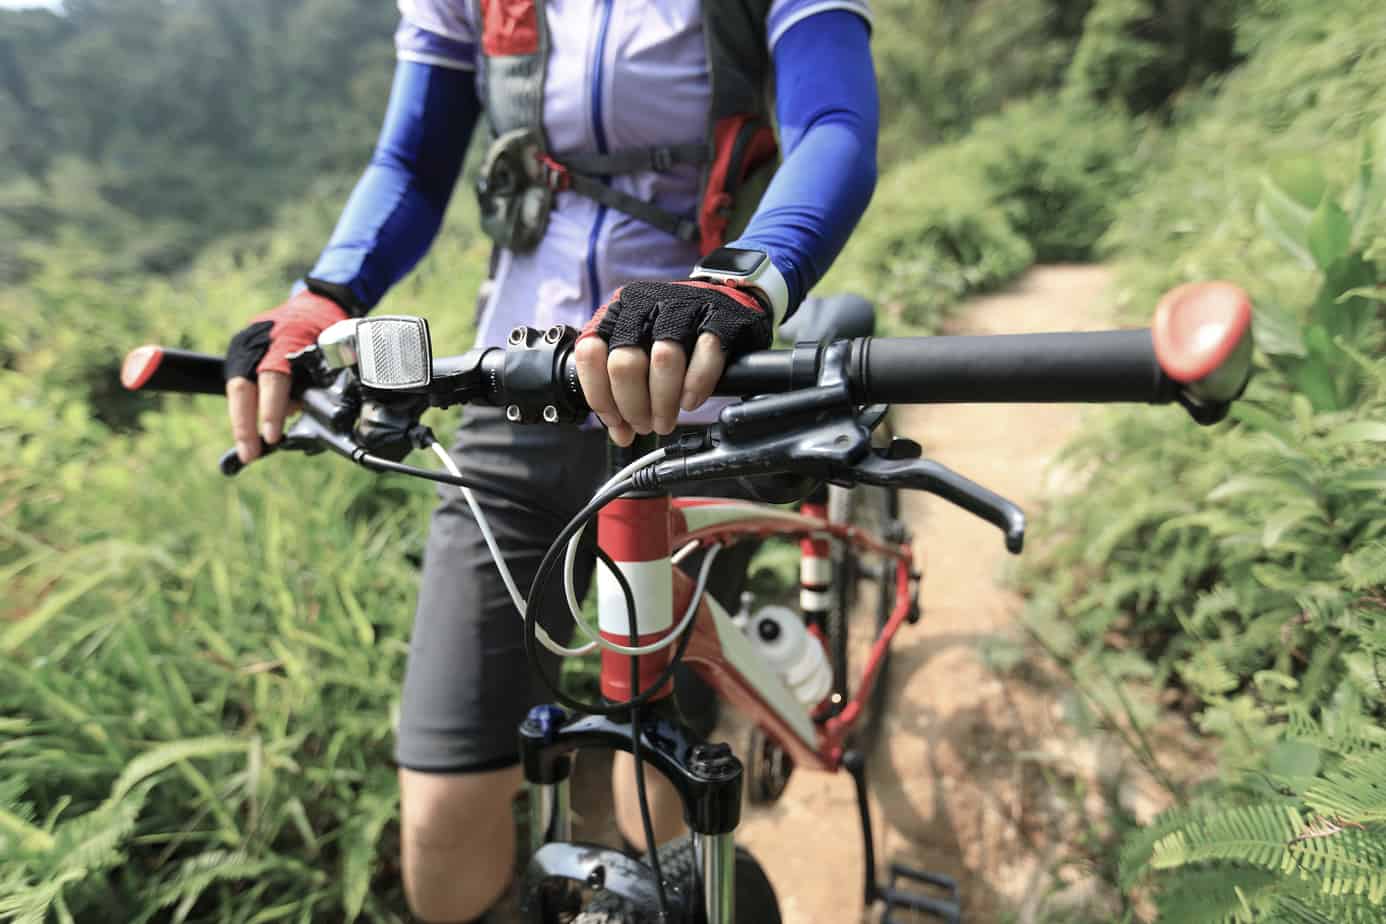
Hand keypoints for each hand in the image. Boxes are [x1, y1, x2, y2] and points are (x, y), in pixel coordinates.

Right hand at [224, 290, 347, 462]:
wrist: (312, 307)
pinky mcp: (239, 355)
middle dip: (244, 425)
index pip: (272, 377)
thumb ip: (316, 382)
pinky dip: (245, 411)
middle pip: (241, 387)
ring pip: (236, 390)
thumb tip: (303, 415)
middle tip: (250, 454)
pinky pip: (240, 386)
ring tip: (249, 451)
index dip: (271, 409)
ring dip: (242, 422)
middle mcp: (258, 341)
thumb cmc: (324, 331)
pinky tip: (251, 434)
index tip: (272, 436)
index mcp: (284, 338)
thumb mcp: (329, 353)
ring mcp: (244, 346)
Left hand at [574, 280, 772, 445]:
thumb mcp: (640, 355)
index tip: (615, 419)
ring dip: (664, 401)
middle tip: (645, 425)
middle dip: (634, 406)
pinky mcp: (717, 314)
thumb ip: (623, 393)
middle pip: (625, 363)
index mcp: (615, 314)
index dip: (600, 394)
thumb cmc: (673, 334)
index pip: (591, 353)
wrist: (721, 304)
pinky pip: (706, 350)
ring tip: (667, 420)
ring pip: (664, 359)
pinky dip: (697, 384)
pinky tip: (691, 400)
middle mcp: (643, 305)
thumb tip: (621, 433)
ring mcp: (681, 306)